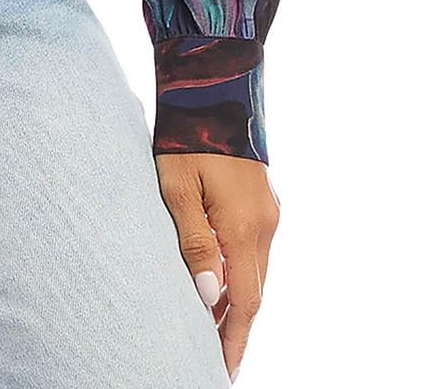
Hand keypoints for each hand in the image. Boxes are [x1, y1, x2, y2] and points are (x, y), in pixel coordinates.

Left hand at [155, 152, 278, 381]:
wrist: (212, 84)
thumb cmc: (185, 133)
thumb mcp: (177, 187)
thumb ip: (195, 242)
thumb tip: (211, 296)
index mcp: (244, 225)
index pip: (244, 300)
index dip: (232, 338)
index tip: (221, 369)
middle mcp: (264, 224)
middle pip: (253, 292)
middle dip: (234, 328)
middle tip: (212, 357)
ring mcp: (267, 211)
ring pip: (255, 271)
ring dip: (236, 300)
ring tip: (208, 328)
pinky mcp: (262, 200)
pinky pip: (253, 249)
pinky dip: (239, 272)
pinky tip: (218, 281)